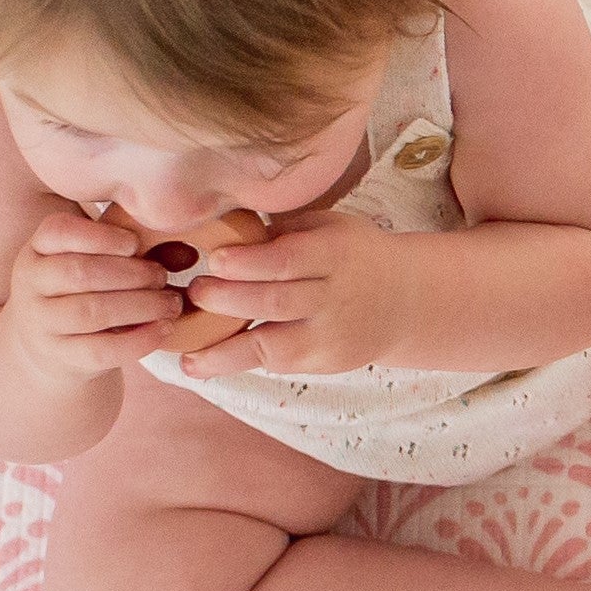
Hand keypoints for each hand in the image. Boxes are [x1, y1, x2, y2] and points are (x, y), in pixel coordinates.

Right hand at [0, 210, 188, 380]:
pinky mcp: (58, 357)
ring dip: (140, 306)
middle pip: (80, 272)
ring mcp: (39, 322)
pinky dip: (138, 340)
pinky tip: (163, 329)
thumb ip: (138, 252)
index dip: (102, 236)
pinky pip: (100, 350)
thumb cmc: (85, 289)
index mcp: (38, 248)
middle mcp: (30, 282)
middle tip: (162, 277)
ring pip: (91, 311)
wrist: (52, 343)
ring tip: (171, 304)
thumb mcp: (98, 262)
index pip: (60, 232)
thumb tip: (188, 254)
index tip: (136, 243)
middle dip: (130, 273)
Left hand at [172, 209, 420, 376]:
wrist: (404, 300)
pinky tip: (204, 363)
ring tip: (186, 357)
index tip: (214, 259)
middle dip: (228, 300)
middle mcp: (336, 297)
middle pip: (276, 302)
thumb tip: (220, 231)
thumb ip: (282, 232)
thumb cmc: (350, 253)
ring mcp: (332, 335)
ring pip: (274, 347)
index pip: (288, 260)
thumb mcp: (327, 227)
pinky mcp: (326, 363)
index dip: (248, 262)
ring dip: (224, 351)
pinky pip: (278, 363)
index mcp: (335, 253)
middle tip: (194, 292)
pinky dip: (239, 363)